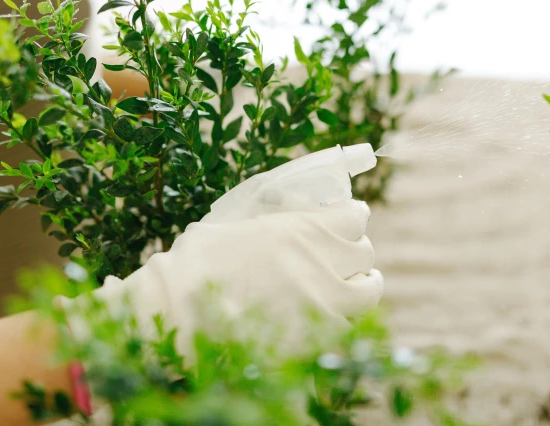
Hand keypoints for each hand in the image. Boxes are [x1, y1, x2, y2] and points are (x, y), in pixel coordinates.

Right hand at [66, 199, 382, 356]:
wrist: (179, 309)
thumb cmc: (197, 262)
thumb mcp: (237, 225)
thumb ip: (273, 224)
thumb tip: (287, 218)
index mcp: (302, 227)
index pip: (355, 215)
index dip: (351, 220)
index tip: (346, 225)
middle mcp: (321, 258)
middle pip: (365, 251)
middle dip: (354, 255)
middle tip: (342, 261)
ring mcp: (324, 297)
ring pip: (370, 289)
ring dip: (362, 287)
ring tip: (353, 289)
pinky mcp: (319, 334)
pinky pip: (349, 324)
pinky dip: (343, 320)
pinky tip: (329, 319)